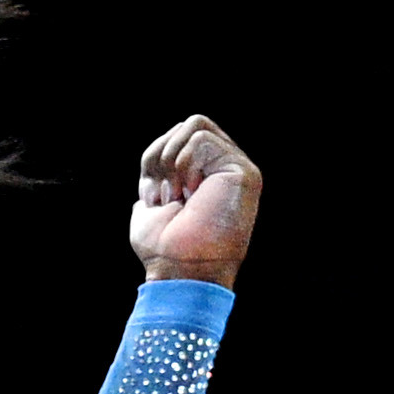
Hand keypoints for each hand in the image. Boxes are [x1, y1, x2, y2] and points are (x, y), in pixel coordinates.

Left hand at [124, 116, 262, 286]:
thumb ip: (155, 183)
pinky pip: (201, 137)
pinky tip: (190, 191)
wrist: (180, 268)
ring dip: (173, 159)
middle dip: (162, 155)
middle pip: (185, 125)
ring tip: (177, 193)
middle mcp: (221, 171)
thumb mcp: (149, 209)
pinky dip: (185, 162)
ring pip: (195, 124)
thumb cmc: (164, 249)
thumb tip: (153, 169)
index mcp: (202, 179)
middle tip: (165, 194)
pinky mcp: (244, 170)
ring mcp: (235, 169)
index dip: (155, 158)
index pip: (175, 139)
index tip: (153, 198)